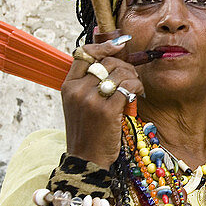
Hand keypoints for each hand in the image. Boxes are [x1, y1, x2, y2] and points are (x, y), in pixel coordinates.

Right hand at [61, 37, 143, 167]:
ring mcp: (91, 100)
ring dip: (133, 77)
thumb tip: (111, 57)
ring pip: (119, 72)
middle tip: (132, 77)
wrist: (86, 160)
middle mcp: (77, 90)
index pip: (84, 53)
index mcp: (68, 86)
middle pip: (107, 61)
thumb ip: (89, 83)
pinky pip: (127, 86)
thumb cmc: (87, 132)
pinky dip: (137, 87)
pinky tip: (137, 94)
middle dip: (125, 66)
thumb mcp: (79, 104)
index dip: (103, 46)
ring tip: (135, 88)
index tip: (118, 46)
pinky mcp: (107, 110)